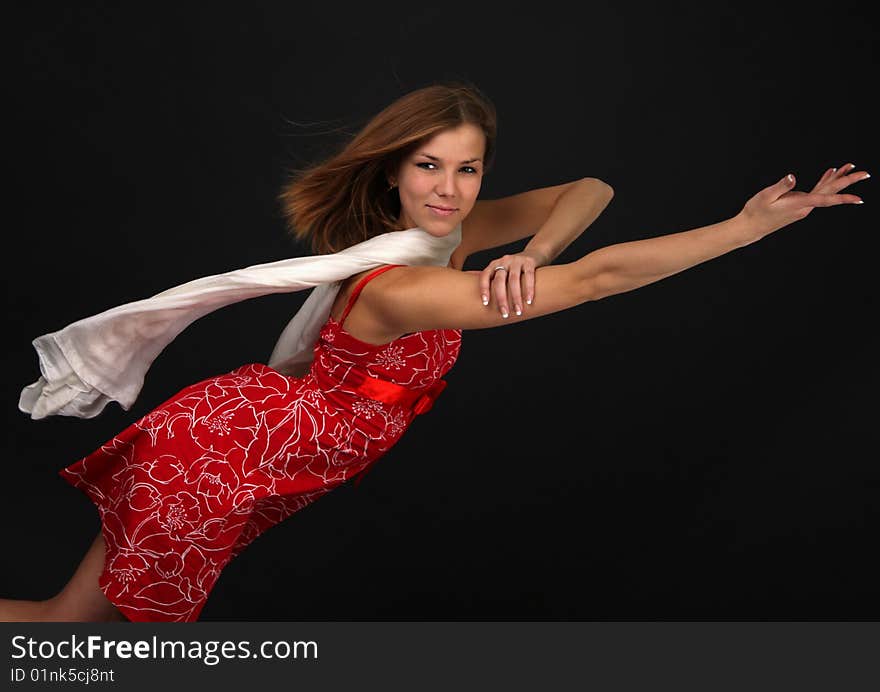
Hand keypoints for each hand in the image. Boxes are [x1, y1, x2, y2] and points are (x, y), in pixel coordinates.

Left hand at [479, 249, 546, 317]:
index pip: (484, 276)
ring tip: (518, 311)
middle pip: (499, 281)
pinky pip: (528, 276)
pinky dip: (529, 289)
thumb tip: (486, 305)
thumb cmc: (515, 270)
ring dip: (516, 298)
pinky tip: (529, 301)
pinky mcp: (529, 262)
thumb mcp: (503, 272)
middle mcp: (503, 261)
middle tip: (504, 314)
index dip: (484, 289)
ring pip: (514, 280)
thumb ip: (495, 283)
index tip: (485, 303)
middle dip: (501, 299)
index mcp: (494, 265)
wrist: (535, 253)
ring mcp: (516, 260)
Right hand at [736, 162, 867, 239]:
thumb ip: (780, 186)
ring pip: (824, 192)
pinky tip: (829, 175)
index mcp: (798, 204)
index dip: (843, 197)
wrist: (750, 226)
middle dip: (847, 181)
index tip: (858, 198)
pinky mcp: (798, 205)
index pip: (825, 199)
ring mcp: (802, 207)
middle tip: (865, 173)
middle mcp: (804, 207)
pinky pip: (816, 193)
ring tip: (849, 168)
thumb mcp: (765, 196)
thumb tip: (792, 176)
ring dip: (837, 179)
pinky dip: (824, 183)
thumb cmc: (755, 211)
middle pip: (830, 192)